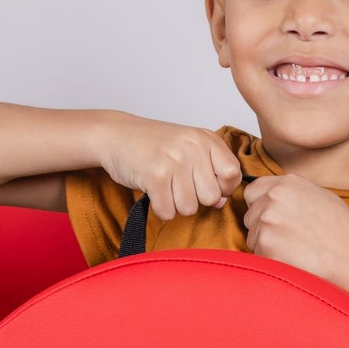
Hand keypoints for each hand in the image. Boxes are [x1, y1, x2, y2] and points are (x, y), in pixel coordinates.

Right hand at [98, 113, 242, 220]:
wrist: (116, 135)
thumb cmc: (154, 145)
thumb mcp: (189, 149)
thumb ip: (210, 172)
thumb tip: (221, 202)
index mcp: (206, 139)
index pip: (233, 175)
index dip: (221, 187)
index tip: (204, 182)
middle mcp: (193, 147)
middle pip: (211, 197)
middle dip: (195, 199)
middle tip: (177, 184)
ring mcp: (174, 160)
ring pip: (189, 208)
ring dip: (175, 205)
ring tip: (164, 185)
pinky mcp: (155, 175)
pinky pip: (167, 212)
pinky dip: (159, 208)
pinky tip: (153, 192)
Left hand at [242, 173, 348, 303]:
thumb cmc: (343, 233)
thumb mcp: (319, 198)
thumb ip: (292, 195)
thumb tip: (271, 199)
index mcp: (287, 183)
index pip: (253, 191)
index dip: (261, 207)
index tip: (275, 220)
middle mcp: (274, 197)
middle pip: (250, 216)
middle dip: (263, 229)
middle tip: (290, 241)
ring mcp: (267, 220)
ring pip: (253, 237)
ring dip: (267, 247)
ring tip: (295, 252)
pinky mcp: (265, 244)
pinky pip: (257, 255)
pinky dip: (270, 261)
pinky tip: (293, 261)